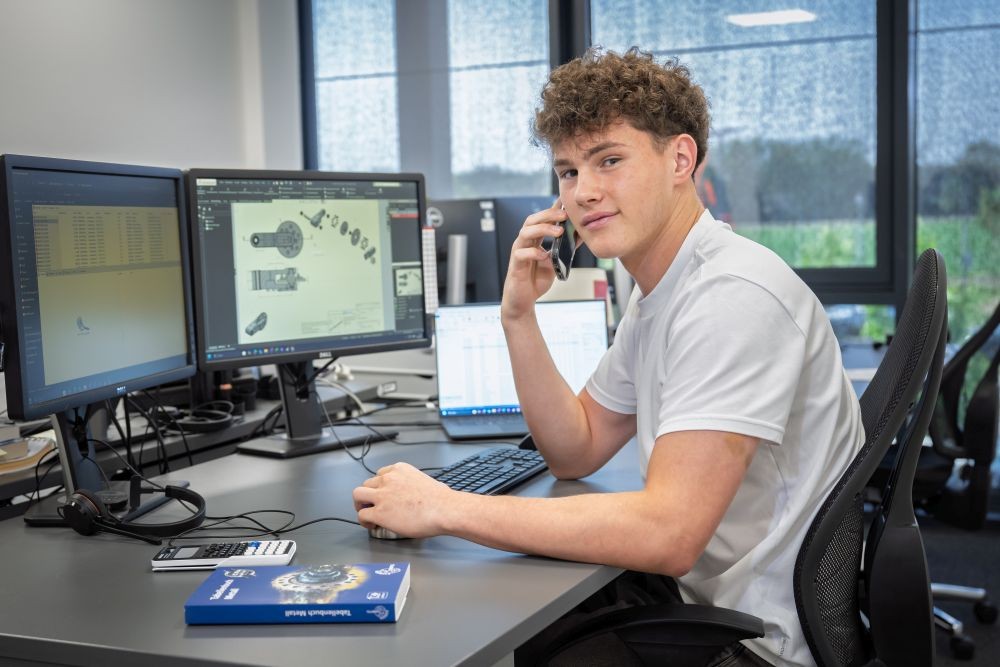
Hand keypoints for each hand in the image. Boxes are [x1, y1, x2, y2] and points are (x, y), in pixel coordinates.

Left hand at [352, 462, 453, 538]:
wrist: (444, 510)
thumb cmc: (441, 499)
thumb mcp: (427, 480)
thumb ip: (417, 483)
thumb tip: (422, 491)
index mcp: (400, 469)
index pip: (381, 474)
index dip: (380, 486)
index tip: (382, 493)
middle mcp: (388, 479)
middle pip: (367, 484)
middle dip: (368, 494)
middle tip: (372, 504)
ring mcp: (382, 495)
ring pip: (358, 495)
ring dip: (360, 504)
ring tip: (366, 513)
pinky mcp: (379, 512)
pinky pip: (362, 515)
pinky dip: (364, 521)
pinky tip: (371, 525)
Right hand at [501, 199, 567, 320]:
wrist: (524, 300)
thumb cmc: (536, 280)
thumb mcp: (555, 262)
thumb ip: (563, 249)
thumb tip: (579, 236)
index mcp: (534, 240)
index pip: (542, 219)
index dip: (552, 208)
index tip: (566, 201)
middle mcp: (525, 243)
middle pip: (532, 220)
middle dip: (548, 214)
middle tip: (564, 215)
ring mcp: (519, 252)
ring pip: (525, 232)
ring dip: (543, 229)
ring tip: (558, 231)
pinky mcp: (515, 265)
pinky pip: (520, 254)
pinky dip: (533, 252)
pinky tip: (544, 255)